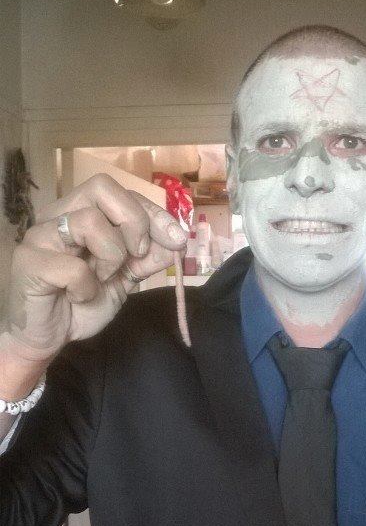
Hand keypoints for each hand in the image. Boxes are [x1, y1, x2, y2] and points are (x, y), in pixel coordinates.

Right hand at [2, 173, 189, 369]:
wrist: (49, 339)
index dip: (153, 212)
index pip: (121, 193)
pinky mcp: (29, 261)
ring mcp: (40, 235)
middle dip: (134, 220)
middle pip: (101, 186)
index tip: (177, 239)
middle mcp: (58, 215)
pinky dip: (85, 287)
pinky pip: (73, 266)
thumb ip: (147, 257)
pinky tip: (77, 297)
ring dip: (110, 256)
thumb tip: (176, 240)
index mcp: (80, 212)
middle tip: (137, 254)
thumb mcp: (124, 279)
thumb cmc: (81, 304)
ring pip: (89, 220)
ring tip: (101, 279)